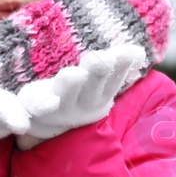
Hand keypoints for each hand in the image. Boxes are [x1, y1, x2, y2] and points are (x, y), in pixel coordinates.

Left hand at [15, 44, 147, 146]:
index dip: (122, 66)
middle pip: (92, 86)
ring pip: (66, 96)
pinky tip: (42, 104)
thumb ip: (117, 66)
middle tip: (101, 58)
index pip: (114, 78)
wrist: (48, 125)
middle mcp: (83, 103)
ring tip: (73, 74)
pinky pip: (39, 107)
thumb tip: (139, 52)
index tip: (132, 52)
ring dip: (70, 86)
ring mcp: (60, 108)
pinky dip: (40, 106)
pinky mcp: (37, 108)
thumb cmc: (79, 95)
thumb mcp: (100, 83)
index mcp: (100, 95)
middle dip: (98, 72)